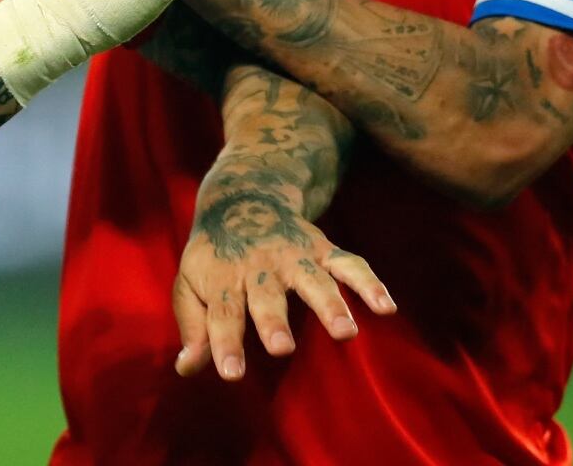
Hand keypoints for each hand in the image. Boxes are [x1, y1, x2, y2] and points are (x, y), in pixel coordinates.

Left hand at [171, 189, 392, 380]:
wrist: (244, 198)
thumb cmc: (215, 256)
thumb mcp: (190, 283)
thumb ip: (192, 327)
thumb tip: (186, 369)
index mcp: (224, 275)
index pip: (222, 312)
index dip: (225, 343)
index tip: (231, 374)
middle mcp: (260, 265)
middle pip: (267, 295)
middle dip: (274, 321)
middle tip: (282, 348)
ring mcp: (294, 255)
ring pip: (313, 279)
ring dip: (329, 304)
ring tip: (346, 332)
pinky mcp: (322, 249)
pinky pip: (349, 264)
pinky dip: (369, 283)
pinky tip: (386, 307)